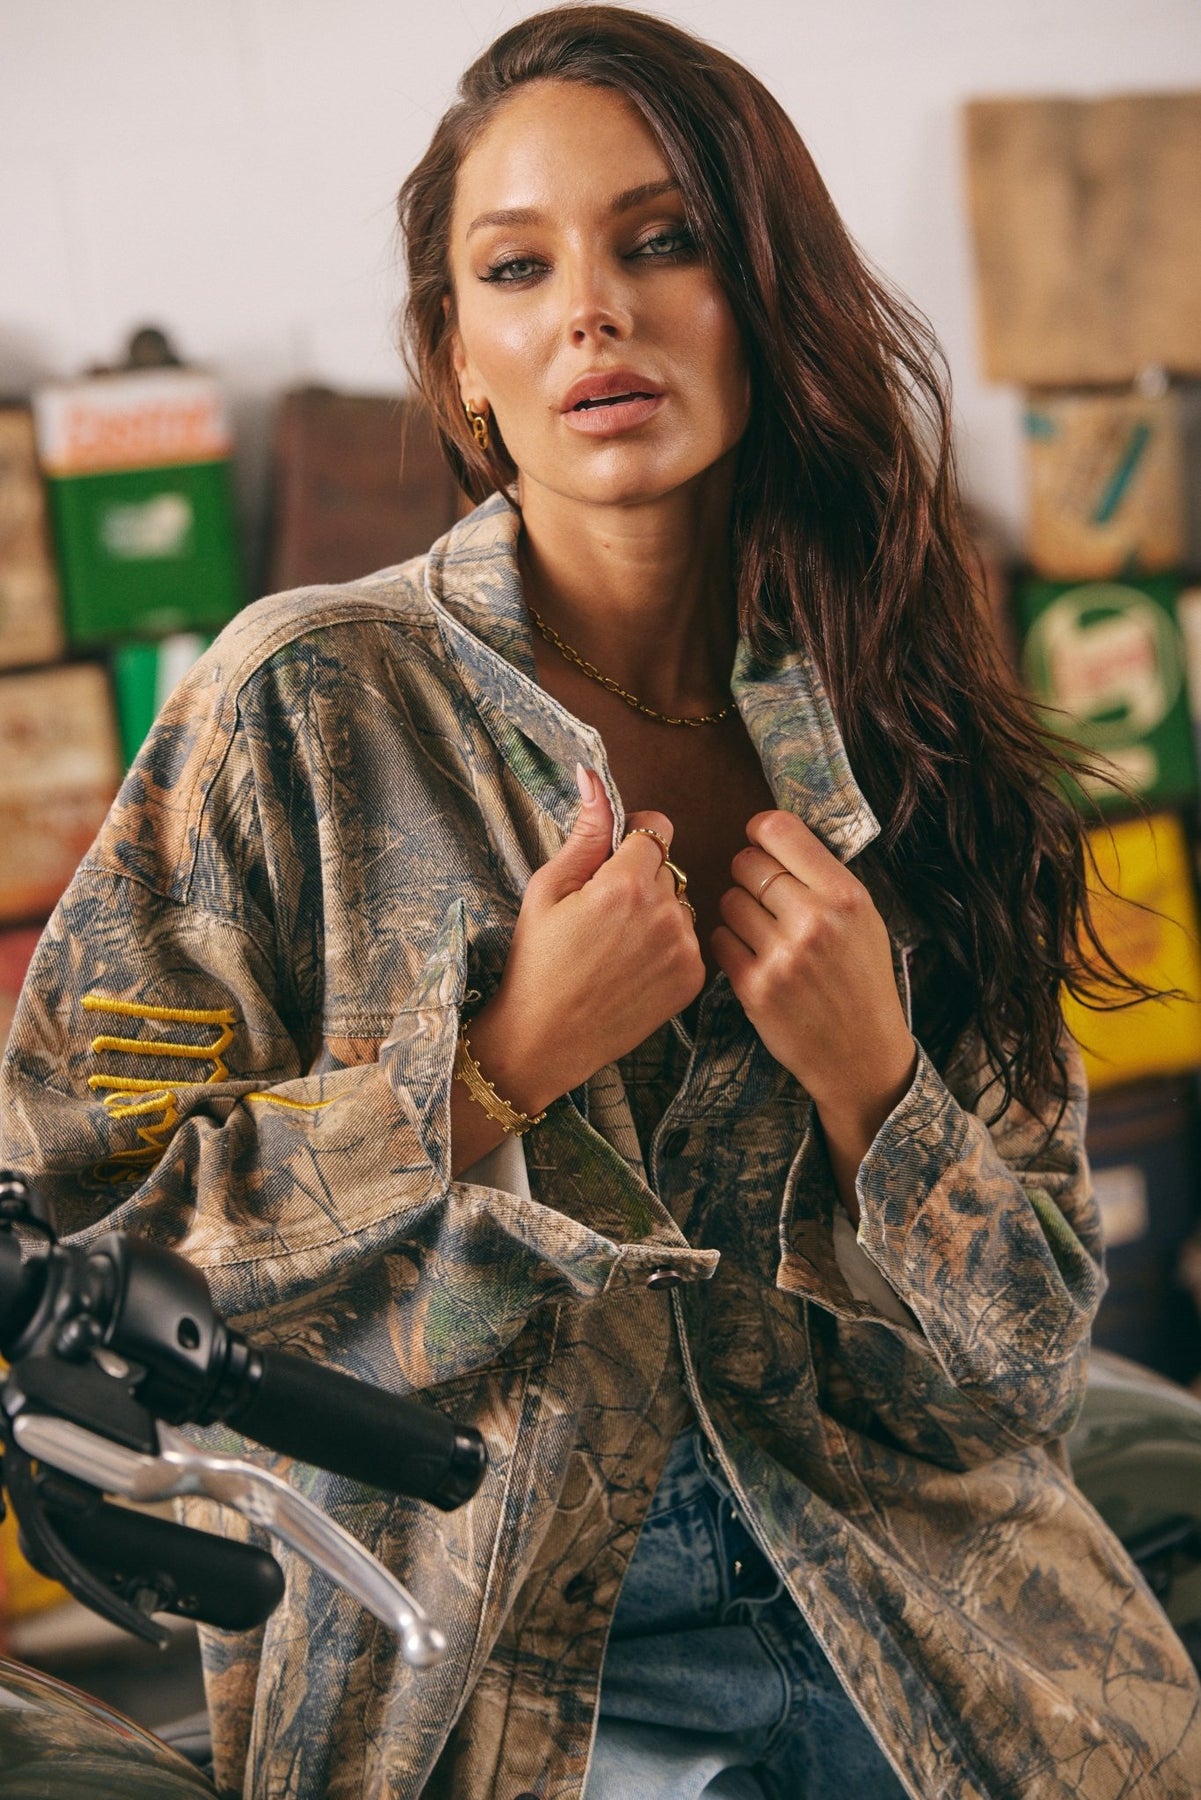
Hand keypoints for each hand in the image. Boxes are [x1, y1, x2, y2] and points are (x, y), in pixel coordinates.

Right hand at [466, 768, 703, 1118]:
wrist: (546, 1039)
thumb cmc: (536, 961)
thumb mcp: (547, 889)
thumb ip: (584, 832)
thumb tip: (594, 776)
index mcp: (626, 884)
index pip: (656, 829)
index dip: (630, 843)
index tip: (608, 867)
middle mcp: (666, 912)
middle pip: (667, 868)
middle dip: (640, 880)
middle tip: (602, 917)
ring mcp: (685, 948)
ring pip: (680, 904)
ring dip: (656, 914)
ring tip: (615, 947)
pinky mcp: (693, 979)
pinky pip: (689, 941)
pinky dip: (665, 947)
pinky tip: (631, 969)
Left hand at [712, 811, 915, 1195]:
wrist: (861, 1054)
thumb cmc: (862, 982)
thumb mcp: (865, 920)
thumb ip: (824, 879)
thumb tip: (774, 836)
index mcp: (846, 896)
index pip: (781, 830)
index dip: (761, 831)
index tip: (760, 841)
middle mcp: (814, 920)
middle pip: (748, 863)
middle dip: (747, 872)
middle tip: (759, 890)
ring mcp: (782, 955)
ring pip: (728, 900)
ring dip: (736, 909)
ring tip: (759, 927)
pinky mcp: (755, 987)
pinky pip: (719, 939)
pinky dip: (728, 942)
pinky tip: (750, 953)